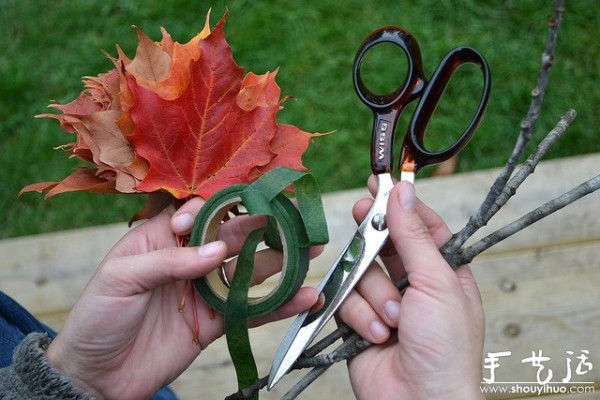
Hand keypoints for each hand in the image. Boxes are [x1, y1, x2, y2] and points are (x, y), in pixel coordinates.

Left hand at [48, 198, 317, 399]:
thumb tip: (218, 250)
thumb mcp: (121, 278)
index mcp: (162, 237)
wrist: (97, 375)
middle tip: (296, 220)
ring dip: (282, 261)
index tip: (236, 212)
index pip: (198, 212)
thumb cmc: (97, 317)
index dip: (220, 208)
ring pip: (250, 270)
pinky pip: (251, 309)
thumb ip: (169, 260)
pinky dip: (278, 304)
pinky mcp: (217, 321)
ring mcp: (206, 290)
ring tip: (312, 250)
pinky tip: (303, 297)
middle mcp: (189, 258)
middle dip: (265, 227)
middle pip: (233, 237)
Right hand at [338, 180, 484, 399]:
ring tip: (393, 322)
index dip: (400, 205)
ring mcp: (385, 301)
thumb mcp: (437, 282)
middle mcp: (413, 283)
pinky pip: (347, 299)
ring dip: (375, 296)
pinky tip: (376, 335)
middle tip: (361, 215)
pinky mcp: (359, 321)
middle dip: (374, 239)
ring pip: (361, 271)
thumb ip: (413, 236)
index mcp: (443, 271)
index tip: (379, 182)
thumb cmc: (446, 347)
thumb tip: (401, 192)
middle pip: (384, 242)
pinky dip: (359, 316)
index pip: (421, 225)